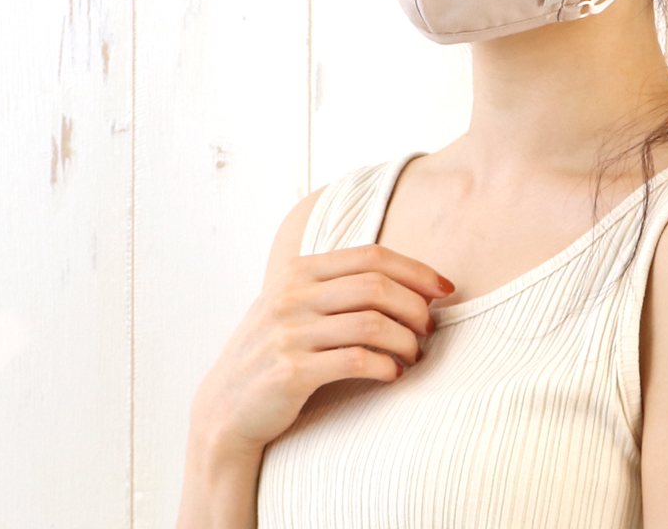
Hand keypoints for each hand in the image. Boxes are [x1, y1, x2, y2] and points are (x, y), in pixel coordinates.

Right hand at [189, 244, 453, 456]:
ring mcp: (287, 333)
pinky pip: (354, 361)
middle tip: (431, 328)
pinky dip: (385, 366)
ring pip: (371, 323)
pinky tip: (394, 374)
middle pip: (376, 286)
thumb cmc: (273, 354)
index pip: (371, 256)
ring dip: (405, 340)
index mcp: (297, 271)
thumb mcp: (293, 305)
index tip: (444, 289)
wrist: (223, 411)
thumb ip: (335, 285)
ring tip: (415, 354)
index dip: (415, 270)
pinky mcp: (290, 372)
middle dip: (415, 306)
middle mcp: (290, 296)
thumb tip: (406, 278)